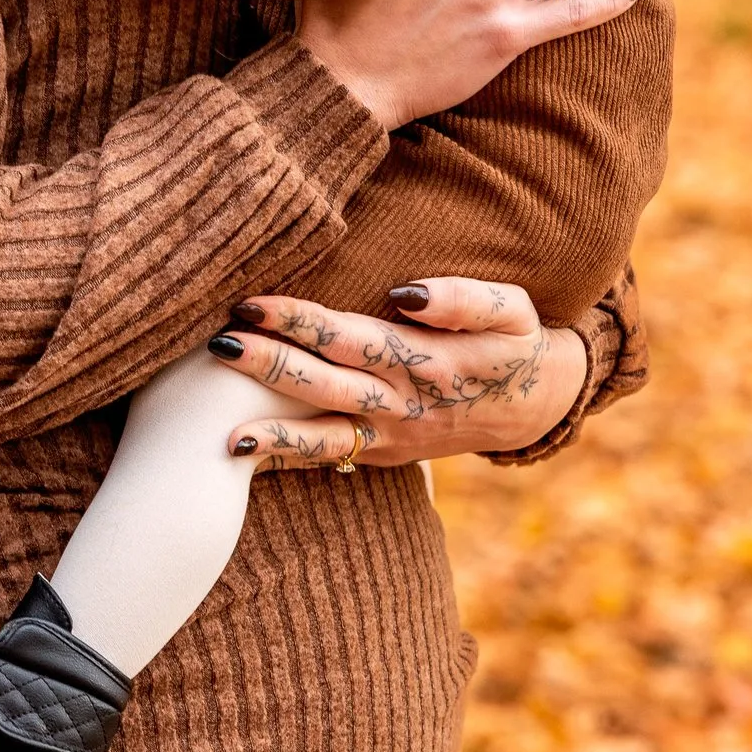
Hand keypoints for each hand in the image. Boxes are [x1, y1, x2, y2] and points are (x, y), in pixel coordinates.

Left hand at [206, 277, 586, 467]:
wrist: (535, 407)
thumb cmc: (514, 342)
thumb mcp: (511, 310)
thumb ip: (462, 298)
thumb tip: (405, 293)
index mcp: (427, 361)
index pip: (349, 337)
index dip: (300, 320)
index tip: (252, 303)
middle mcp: (402, 403)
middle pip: (324, 385)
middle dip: (267, 366)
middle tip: (216, 345)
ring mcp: (390, 436)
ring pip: (324, 438)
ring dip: (274, 433)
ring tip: (224, 433)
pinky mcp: (383, 455)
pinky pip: (330, 458)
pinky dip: (289, 459)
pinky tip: (244, 455)